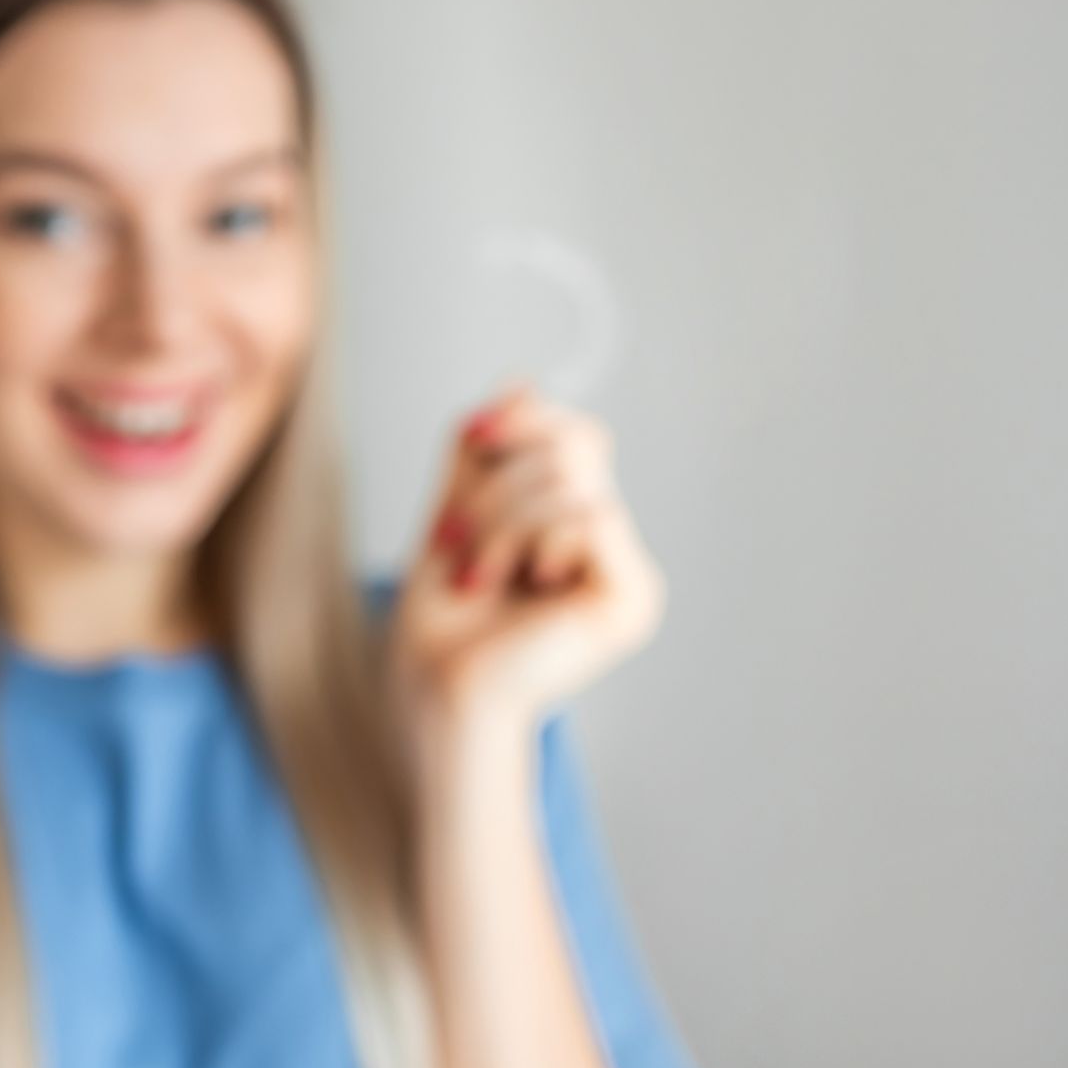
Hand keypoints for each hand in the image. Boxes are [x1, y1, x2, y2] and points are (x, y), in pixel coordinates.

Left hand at [391, 385, 665, 720]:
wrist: (436, 686)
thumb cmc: (442, 616)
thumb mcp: (458, 508)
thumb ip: (486, 452)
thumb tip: (522, 381)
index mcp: (575, 525)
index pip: (575, 436)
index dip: (526, 420)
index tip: (472, 438)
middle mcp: (611, 546)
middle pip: (576, 445)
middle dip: (498, 484)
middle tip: (455, 541)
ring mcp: (628, 572)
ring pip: (574, 478)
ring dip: (501, 520)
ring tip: (477, 573)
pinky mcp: (631, 597)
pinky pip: (594, 514)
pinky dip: (532, 539)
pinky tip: (517, 585)